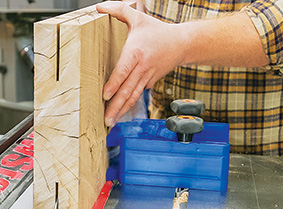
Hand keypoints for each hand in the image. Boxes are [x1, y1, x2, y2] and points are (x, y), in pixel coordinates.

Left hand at [97, 1, 184, 126]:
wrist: (182, 44)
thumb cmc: (157, 31)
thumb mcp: (138, 17)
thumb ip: (118, 10)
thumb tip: (100, 5)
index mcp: (136, 52)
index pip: (123, 70)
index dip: (115, 83)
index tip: (106, 95)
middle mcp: (141, 68)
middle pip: (127, 90)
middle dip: (115, 106)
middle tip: (105, 120)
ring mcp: (147, 77)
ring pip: (132, 97)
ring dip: (121, 111)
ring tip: (110, 122)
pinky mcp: (149, 82)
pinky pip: (137, 95)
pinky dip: (128, 106)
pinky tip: (119, 115)